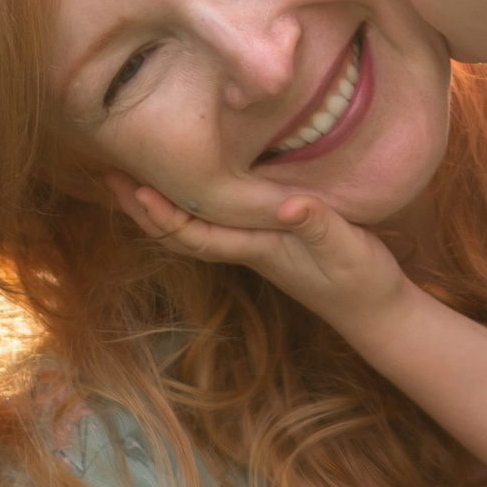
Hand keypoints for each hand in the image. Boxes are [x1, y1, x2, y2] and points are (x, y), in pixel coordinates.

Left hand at [112, 173, 406, 332]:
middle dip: (145, 208)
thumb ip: (318, 225)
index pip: (196, 234)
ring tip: (134, 176)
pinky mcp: (270, 239)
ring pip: (197, 225)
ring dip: (163, 205)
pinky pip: (220, 220)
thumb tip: (288, 204)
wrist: (377, 312)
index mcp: (257, 247)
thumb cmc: (362, 280)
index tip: (133, 189)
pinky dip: (195, 203)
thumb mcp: (346, 248)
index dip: (163, 214)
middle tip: (109, 175)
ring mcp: (256, 244)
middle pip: (183, 231)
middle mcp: (248, 247)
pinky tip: (191, 184)